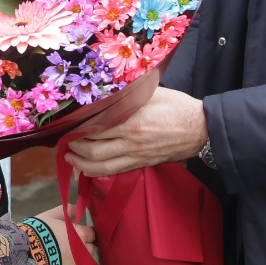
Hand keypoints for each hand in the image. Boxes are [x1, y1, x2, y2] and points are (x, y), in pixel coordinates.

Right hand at [35, 205, 96, 264]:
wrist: (26, 251)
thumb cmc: (39, 230)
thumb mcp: (52, 215)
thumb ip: (68, 210)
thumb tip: (79, 208)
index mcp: (80, 234)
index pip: (92, 234)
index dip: (85, 232)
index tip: (79, 232)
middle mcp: (82, 251)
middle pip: (91, 248)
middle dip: (84, 245)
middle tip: (72, 243)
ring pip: (86, 262)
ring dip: (80, 259)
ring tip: (68, 255)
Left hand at [65, 87, 207, 177]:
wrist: (201, 129)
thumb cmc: (178, 107)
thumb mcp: (151, 93)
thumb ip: (126, 95)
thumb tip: (103, 93)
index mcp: (131, 122)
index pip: (94, 129)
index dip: (77, 129)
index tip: (67, 124)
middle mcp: (131, 143)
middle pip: (93, 151)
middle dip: (74, 148)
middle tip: (64, 141)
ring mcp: (136, 156)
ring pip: (101, 167)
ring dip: (81, 164)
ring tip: (70, 157)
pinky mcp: (142, 164)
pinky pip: (115, 171)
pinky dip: (97, 171)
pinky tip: (88, 166)